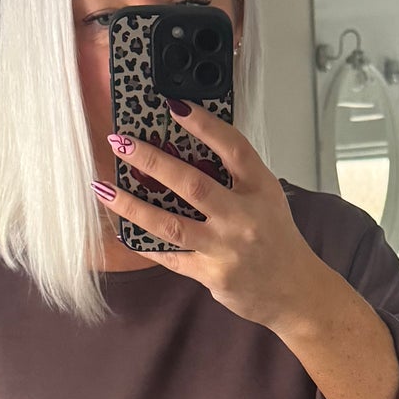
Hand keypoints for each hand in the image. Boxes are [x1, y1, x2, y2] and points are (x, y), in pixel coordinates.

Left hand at [98, 104, 336, 332]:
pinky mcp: (212, 274)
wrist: (295, 292)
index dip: (204, 125)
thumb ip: (234, 177)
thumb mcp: (266, 198)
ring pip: (171, 224)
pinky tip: (121, 230)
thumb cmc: (276, 240)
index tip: (174, 106)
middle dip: (151, 161)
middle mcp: (243, 216)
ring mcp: (226, 248)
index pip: (233, 148)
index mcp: (260, 189)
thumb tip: (183, 151)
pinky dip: (144, 243)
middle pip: (192, 184)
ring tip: (103, 189)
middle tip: (120, 142)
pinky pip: (170, 256)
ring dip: (132, 205)